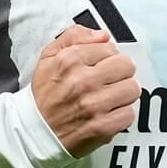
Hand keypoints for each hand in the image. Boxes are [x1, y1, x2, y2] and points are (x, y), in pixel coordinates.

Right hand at [32, 24, 139, 156]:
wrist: (35, 132)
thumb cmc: (44, 95)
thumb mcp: (49, 57)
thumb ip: (74, 37)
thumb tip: (102, 35)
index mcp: (70, 60)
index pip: (109, 47)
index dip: (106, 56)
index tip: (99, 65)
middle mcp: (83, 81)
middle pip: (126, 66)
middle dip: (119, 72)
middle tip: (108, 81)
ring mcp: (94, 105)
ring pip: (132, 89)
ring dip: (123, 93)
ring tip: (109, 97)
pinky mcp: (102, 127)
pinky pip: (129, 114)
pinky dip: (121, 114)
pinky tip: (107, 113)